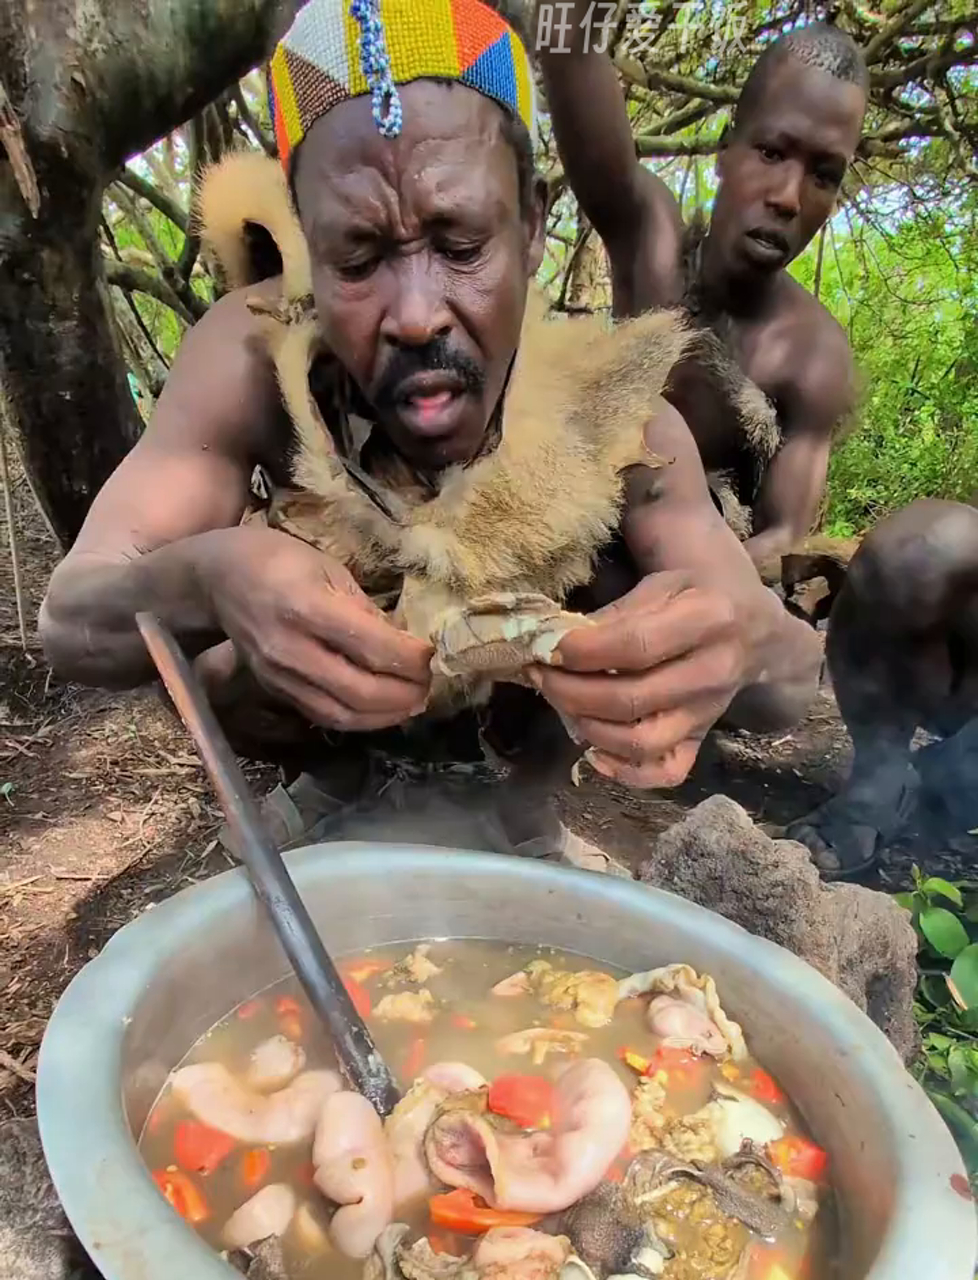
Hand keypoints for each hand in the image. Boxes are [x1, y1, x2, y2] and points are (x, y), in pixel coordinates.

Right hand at [196, 526, 432, 731]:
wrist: (217, 580)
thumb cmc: (279, 560)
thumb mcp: (328, 568)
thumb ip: (364, 609)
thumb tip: (403, 643)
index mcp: (307, 607)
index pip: (372, 647)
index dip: (410, 659)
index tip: (431, 655)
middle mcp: (291, 649)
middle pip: (359, 690)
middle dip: (404, 693)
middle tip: (429, 685)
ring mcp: (280, 675)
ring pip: (341, 713)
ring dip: (385, 715)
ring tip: (413, 703)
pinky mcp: (275, 690)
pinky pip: (322, 715)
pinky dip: (358, 719)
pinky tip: (381, 711)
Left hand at [531, 572, 747, 787]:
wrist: (752, 629)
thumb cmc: (695, 596)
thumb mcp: (660, 585)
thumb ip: (614, 613)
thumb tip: (558, 641)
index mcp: (708, 618)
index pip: (635, 645)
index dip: (583, 651)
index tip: (548, 647)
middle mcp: (712, 672)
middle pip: (630, 699)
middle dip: (571, 691)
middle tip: (540, 675)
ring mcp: (708, 713)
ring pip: (641, 741)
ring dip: (588, 728)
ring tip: (561, 703)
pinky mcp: (701, 740)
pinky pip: (664, 772)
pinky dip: (624, 772)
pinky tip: (593, 752)